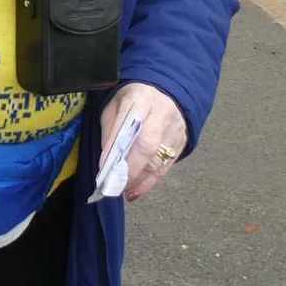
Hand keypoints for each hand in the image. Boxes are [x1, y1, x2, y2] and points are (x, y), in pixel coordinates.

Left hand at [99, 81, 188, 203]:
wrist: (166, 94)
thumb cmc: (135, 101)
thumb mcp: (116, 106)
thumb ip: (111, 130)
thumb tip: (106, 161)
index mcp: (143, 98)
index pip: (130, 123)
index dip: (117, 146)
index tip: (104, 165)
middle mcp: (163, 114)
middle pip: (148, 145)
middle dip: (129, 168)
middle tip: (114, 183)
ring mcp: (175, 130)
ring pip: (157, 161)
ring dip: (137, 180)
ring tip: (120, 190)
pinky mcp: (181, 145)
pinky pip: (164, 169)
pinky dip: (148, 183)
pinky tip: (134, 191)